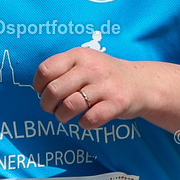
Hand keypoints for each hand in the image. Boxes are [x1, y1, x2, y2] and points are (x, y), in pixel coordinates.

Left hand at [33, 48, 148, 127]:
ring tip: (65, 116)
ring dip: (62, 116)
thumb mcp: (84, 62)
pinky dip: (84, 123)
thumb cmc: (103, 76)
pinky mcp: (117, 103)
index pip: (46, 70)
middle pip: (54, 90)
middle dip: (47, 105)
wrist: (141, 83)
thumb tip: (38, 89)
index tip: (42, 92)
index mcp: (79, 55)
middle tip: (51, 108)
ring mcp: (106, 86)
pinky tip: (86, 119)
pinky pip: (90, 119)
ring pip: (70, 106)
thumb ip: (62, 69)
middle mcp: (92, 68)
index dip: (38, 86)